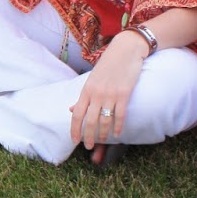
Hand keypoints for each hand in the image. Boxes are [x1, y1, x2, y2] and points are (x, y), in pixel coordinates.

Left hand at [70, 31, 148, 149]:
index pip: (77, 114)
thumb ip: (83, 97)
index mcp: (86, 90)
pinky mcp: (124, 94)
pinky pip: (120, 115)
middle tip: (88, 146)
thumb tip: (70, 109)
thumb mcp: (92, 80)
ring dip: (103, 134)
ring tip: (102, 141)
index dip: (74, 129)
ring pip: (105, 120)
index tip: (74, 140)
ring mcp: (110, 94)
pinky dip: (118, 127)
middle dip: (88, 136)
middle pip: (90, 121)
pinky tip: (117, 134)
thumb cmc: (108, 65)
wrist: (126, 50)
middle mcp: (96, 94)